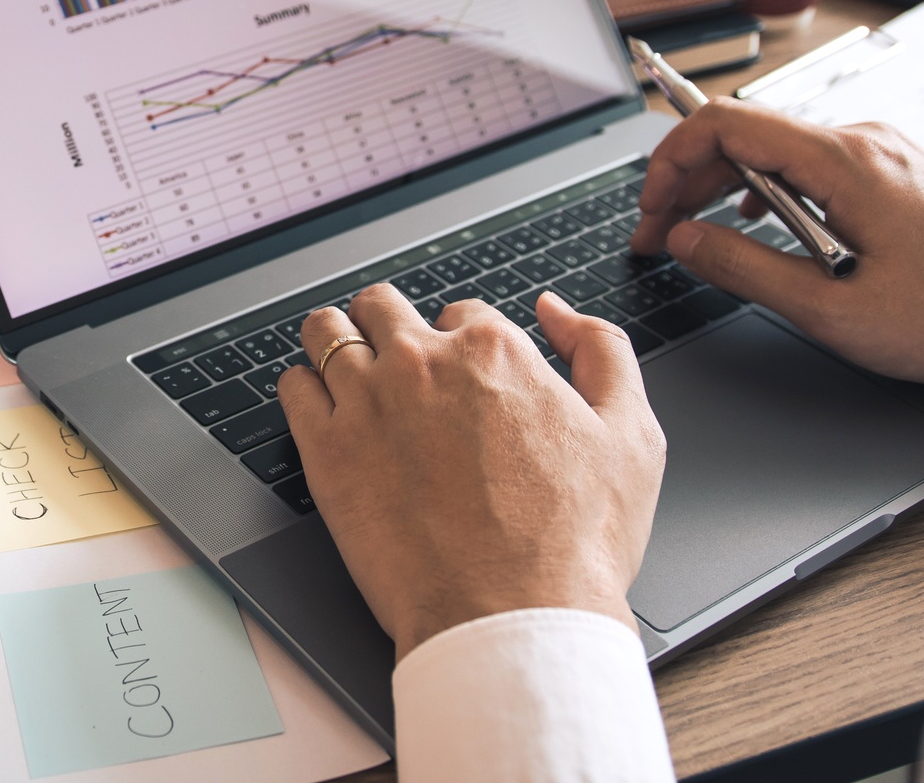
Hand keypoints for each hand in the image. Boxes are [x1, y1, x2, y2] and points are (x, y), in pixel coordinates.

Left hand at [278, 287, 663, 659]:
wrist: (513, 616)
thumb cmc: (575, 542)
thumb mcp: (631, 435)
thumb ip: (602, 352)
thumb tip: (556, 310)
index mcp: (492, 349)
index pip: (459, 312)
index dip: (460, 341)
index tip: (459, 375)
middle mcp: (422, 362)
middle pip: (382, 307)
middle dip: (388, 325)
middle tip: (393, 359)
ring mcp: (366, 402)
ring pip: (326, 332)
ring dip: (335, 341)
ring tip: (343, 365)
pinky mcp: (325, 450)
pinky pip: (292, 387)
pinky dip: (303, 388)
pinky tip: (319, 408)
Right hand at [630, 98, 923, 396]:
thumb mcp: (833, 310)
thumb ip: (744, 268)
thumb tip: (683, 239)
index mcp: (845, 163)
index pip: (725, 122)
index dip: (670, 160)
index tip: (649, 207)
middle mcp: (863, 141)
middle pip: (744, 134)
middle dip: (687, 181)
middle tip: (656, 234)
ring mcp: (882, 153)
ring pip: (775, 151)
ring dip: (725, 189)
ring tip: (699, 235)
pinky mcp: (893, 172)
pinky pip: (810, 165)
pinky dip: (767, 192)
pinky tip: (760, 230)